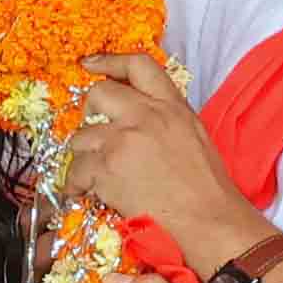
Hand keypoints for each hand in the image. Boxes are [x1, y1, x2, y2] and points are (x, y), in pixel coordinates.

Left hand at [67, 53, 277, 273]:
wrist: (207, 220)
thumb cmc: (207, 188)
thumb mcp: (194, 136)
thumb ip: (164, 119)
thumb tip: (135, 117)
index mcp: (172, 106)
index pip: (139, 66)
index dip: (109, 62)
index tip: (91, 65)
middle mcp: (146, 117)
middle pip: (98, 94)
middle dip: (89, 113)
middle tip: (96, 134)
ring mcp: (123, 141)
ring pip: (80, 136)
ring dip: (83, 156)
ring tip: (96, 174)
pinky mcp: (106, 169)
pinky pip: (75, 171)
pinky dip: (76, 184)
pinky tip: (84, 193)